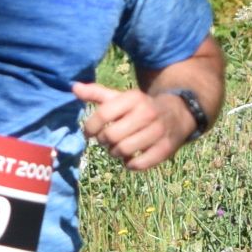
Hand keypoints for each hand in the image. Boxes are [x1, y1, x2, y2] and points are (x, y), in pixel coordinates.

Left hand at [73, 80, 190, 170]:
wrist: (176, 113)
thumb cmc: (139, 107)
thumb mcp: (121, 97)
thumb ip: (97, 93)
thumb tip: (74, 87)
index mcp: (133, 98)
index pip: (103, 114)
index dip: (90, 126)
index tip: (89, 132)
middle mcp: (147, 113)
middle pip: (111, 135)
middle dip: (103, 141)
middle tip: (106, 140)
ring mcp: (158, 131)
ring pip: (124, 150)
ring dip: (115, 153)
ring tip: (117, 148)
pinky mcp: (165, 148)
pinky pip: (140, 164)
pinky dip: (130, 165)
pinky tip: (130, 159)